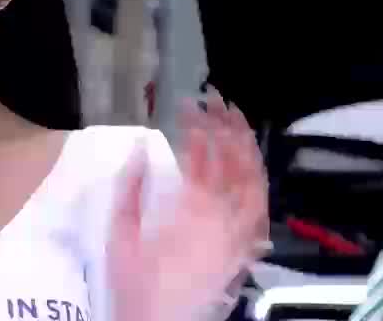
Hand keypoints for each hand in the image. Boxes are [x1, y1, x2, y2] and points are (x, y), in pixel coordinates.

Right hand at [109, 91, 268, 320]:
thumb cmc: (135, 282)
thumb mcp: (121, 233)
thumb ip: (131, 187)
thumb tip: (140, 146)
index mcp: (191, 210)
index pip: (202, 154)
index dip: (198, 124)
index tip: (187, 105)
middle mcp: (223, 218)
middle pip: (236, 162)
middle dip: (228, 125)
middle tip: (216, 100)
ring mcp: (238, 235)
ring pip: (255, 182)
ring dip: (248, 148)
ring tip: (237, 123)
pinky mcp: (243, 250)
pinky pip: (260, 209)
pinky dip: (257, 182)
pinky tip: (251, 169)